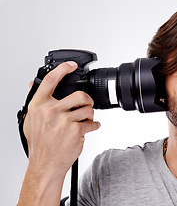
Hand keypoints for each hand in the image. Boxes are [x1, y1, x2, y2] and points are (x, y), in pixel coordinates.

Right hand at [24, 61, 99, 175]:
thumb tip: (31, 84)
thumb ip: (35, 102)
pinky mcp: (75, 130)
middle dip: (87, 100)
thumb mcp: (30, 120)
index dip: (62, 69)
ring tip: (84, 121)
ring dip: (90, 115)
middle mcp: (50, 111)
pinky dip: (94, 126)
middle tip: (87, 105)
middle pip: (79, 94)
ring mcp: (64, 120)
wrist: (45, 164)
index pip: (50, 80)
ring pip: (88, 109)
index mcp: (39, 106)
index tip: (71, 65)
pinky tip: (89, 128)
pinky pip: (92, 122)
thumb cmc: (40, 144)